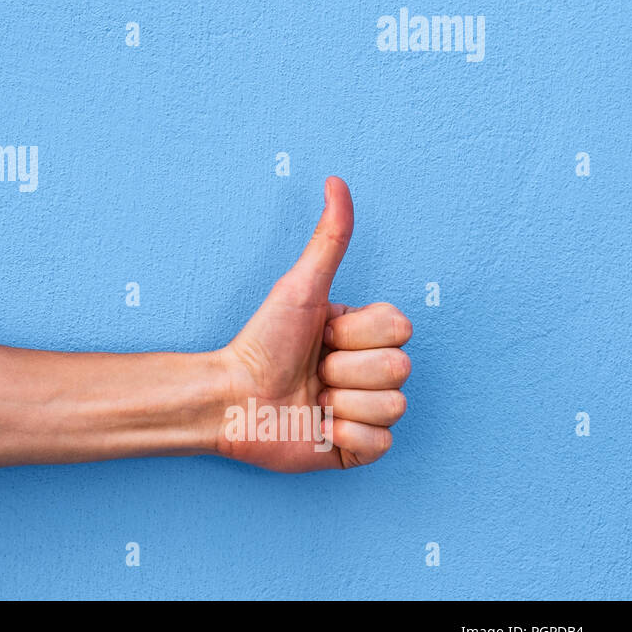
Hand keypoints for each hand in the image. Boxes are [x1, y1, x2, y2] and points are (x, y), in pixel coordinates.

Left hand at [218, 177, 411, 471]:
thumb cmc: (261, 341)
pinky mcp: (358, 450)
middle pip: (399, 367)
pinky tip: (317, 428)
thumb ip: (328, 239)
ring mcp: (367, 412)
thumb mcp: (300, 288)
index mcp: (363, 334)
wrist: (231, 398)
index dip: (356, 333)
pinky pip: (383, 444)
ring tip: (311, 398)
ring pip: (393, 406)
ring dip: (342, 403)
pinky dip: (346, 436)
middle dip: (346, 369)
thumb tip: (336, 181)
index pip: (400, 329)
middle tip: (312, 370)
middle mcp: (369, 371)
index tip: (321, 334)